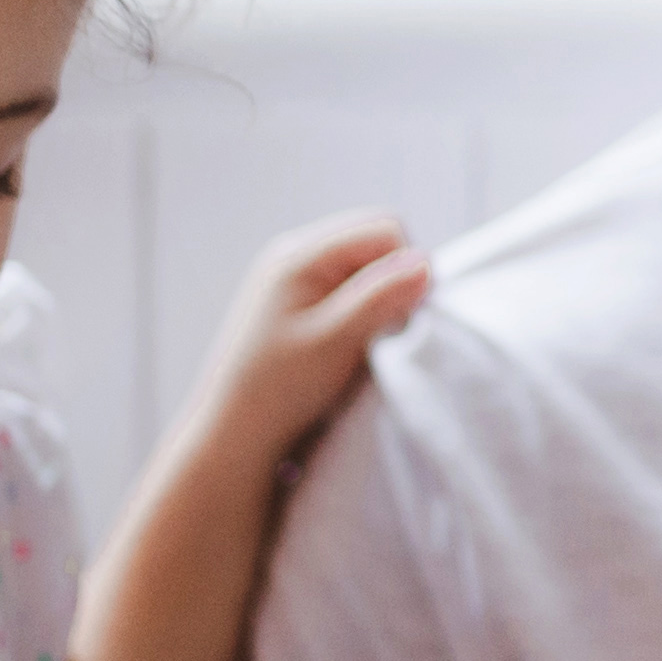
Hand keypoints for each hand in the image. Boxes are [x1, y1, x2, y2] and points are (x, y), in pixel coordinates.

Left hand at [188, 211, 431, 475]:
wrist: (234, 430)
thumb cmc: (280, 389)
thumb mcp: (335, 342)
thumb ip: (380, 298)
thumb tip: (426, 262)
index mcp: (300, 254)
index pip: (384, 229)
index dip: (407, 268)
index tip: (401, 317)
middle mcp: (294, 253)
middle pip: (374, 239)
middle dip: (394, 278)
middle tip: (385, 328)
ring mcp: (292, 275)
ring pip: (363, 263)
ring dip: (378, 296)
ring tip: (362, 339)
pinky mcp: (295, 298)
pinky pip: (347, 283)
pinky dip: (361, 308)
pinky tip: (347, 342)